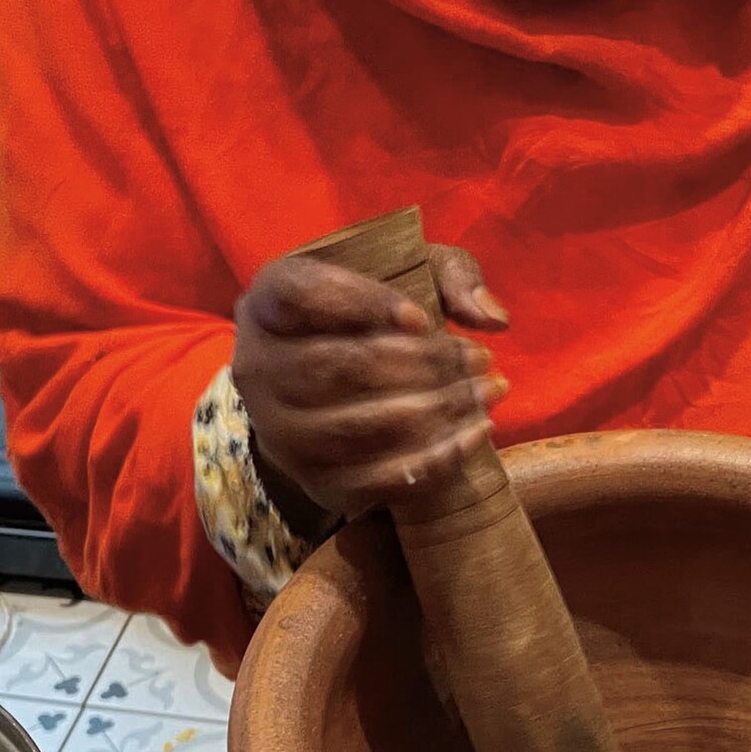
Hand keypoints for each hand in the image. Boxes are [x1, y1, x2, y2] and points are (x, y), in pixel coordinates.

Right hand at [232, 245, 509, 530]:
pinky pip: (375, 478)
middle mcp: (258, 365)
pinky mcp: (313, 478)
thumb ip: (450, 277)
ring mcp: (280, 431)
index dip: (364, 305)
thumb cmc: (375, 319)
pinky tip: (477, 433)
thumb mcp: (408, 274)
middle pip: (339, 366)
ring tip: (488, 393)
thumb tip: (491, 318)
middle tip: (482, 359)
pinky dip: (435, 458)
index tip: (422, 319)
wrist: (330, 396)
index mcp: (270, 298)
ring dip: (436, 411)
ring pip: (358, 426)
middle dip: (422, 364)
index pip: (306, 294)